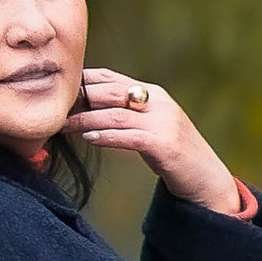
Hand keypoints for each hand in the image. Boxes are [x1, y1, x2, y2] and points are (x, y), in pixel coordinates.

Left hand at [65, 67, 247, 214]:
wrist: (208, 182)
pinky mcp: (166, 144)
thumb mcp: (151, 129)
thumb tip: (90, 113)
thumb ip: (128, 117)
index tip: (57, 88)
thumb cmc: (176, 158)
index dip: (83, 80)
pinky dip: (106, 136)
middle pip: (110, 92)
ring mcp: (164, 122)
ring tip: (61, 124)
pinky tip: (88, 138)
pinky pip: (129, 136)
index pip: (112, 78)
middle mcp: (159, 103)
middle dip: (78, 98)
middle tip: (52, 106)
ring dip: (85, 119)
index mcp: (154, 95)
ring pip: (115, 114)